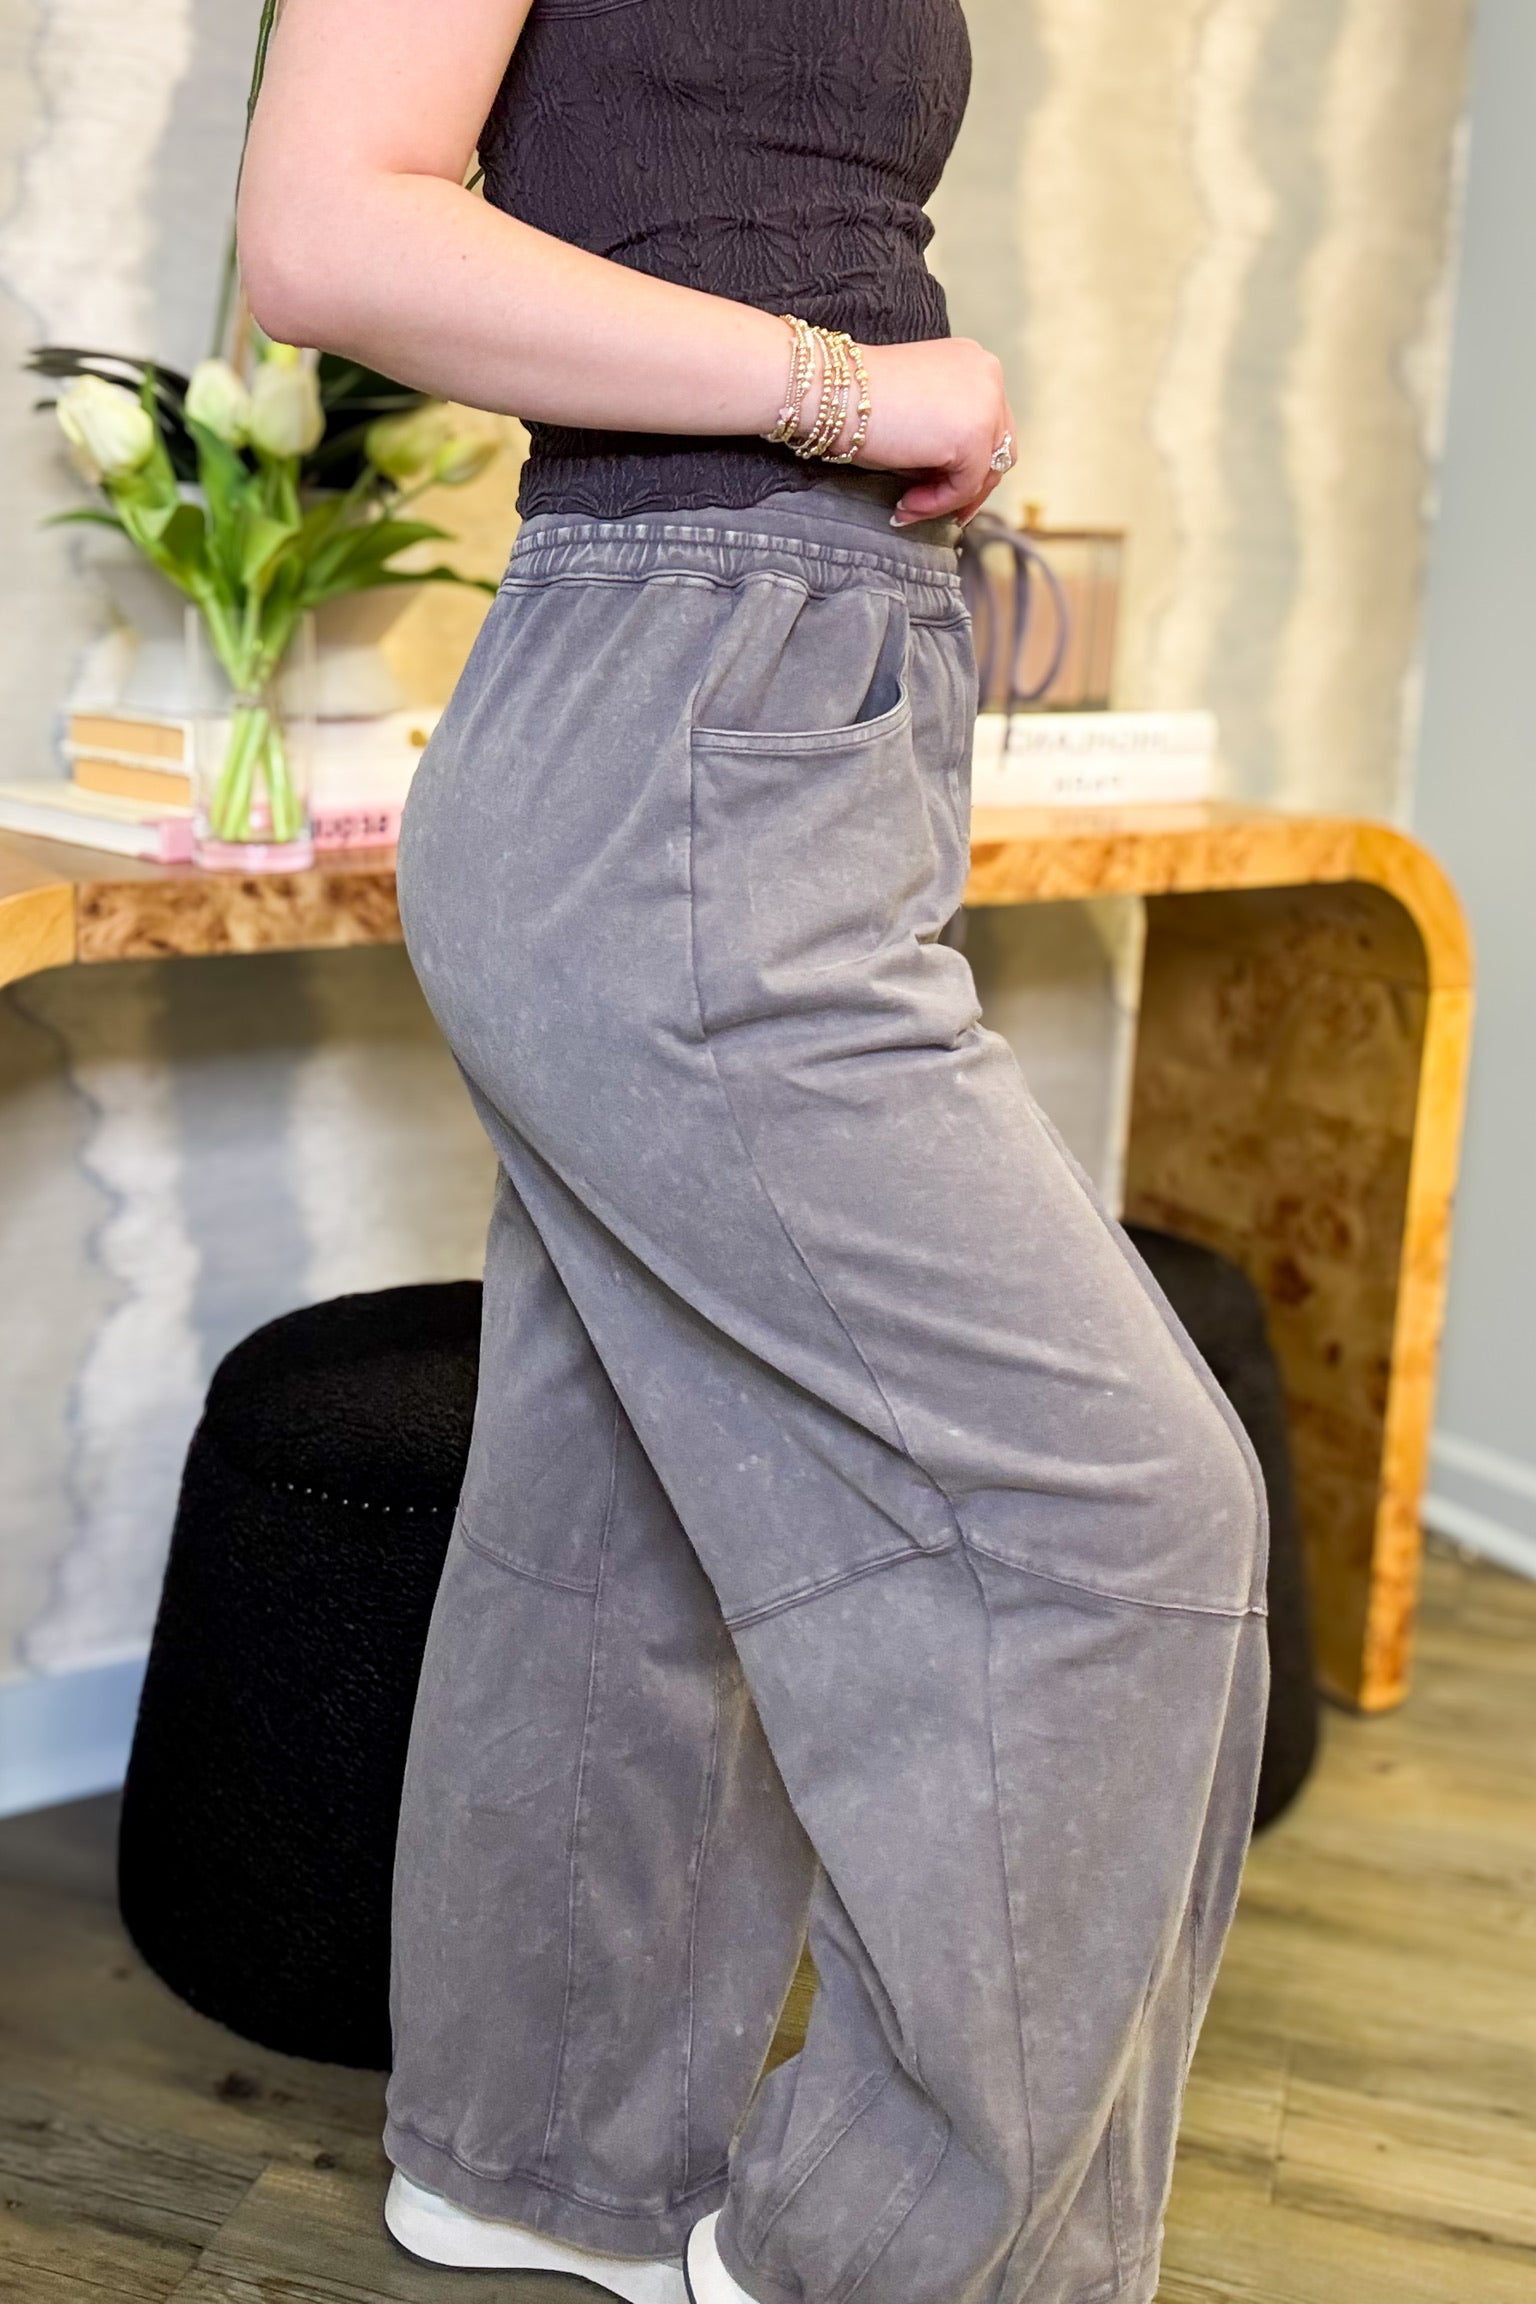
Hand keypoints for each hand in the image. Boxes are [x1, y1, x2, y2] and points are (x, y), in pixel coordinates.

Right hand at [852, 338, 1014, 525]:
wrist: (833, 393)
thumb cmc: (859, 402)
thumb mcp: (917, 412)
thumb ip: (944, 434)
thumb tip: (955, 481)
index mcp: (973, 363)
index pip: (990, 422)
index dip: (972, 462)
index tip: (946, 490)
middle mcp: (988, 376)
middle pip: (999, 447)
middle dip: (972, 485)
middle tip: (947, 514)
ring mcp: (986, 404)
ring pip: (986, 470)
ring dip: (952, 498)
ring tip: (912, 507)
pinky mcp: (974, 436)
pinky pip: (965, 486)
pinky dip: (939, 503)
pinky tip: (906, 504)